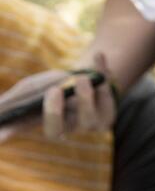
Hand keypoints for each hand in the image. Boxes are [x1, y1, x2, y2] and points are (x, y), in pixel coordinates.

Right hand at [0, 55, 115, 143]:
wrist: (89, 77)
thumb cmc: (55, 84)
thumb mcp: (32, 87)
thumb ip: (18, 96)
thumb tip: (8, 105)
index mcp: (40, 119)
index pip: (20, 129)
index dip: (7, 133)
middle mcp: (64, 127)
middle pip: (55, 131)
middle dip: (53, 112)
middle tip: (54, 90)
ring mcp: (88, 125)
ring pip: (89, 120)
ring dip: (85, 97)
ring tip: (82, 78)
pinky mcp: (109, 115)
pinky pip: (107, 96)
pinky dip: (102, 72)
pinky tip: (99, 57)